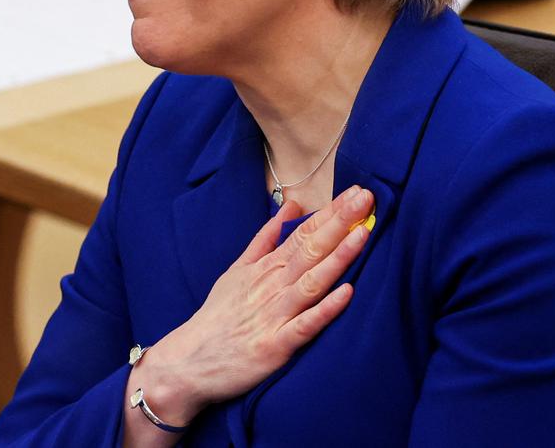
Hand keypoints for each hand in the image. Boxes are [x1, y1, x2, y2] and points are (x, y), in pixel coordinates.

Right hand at [137, 184, 374, 423]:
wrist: (188, 362)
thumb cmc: (218, 316)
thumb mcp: (237, 269)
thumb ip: (266, 238)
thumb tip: (292, 205)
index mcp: (266, 267)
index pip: (303, 232)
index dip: (332, 212)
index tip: (356, 191)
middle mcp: (272, 286)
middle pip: (311, 249)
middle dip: (340, 222)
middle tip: (366, 198)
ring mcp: (274, 315)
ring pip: (311, 281)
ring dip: (338, 258)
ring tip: (362, 234)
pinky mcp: (275, 346)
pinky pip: (304, 325)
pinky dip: (325, 309)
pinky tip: (347, 293)